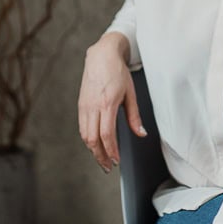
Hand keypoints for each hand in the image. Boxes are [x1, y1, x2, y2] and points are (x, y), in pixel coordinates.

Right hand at [77, 32, 145, 171]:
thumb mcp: (131, 93)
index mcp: (107, 104)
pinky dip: (88, 139)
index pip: (106, 135)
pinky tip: (96, 144)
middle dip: (100, 156)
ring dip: (93, 150)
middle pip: (92, 139)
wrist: (101, 56)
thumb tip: (141, 134)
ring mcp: (84, 106)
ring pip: (85, 135)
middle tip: (108, 167)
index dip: (111, 151)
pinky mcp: (81, 105)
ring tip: (103, 159)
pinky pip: (82, 127)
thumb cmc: (118, 73)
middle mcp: (93, 107)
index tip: (117, 161)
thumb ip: (134, 116)